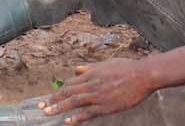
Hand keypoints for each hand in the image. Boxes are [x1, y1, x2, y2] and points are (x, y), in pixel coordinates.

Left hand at [40, 59, 155, 122]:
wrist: (143, 76)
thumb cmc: (126, 68)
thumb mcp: (105, 63)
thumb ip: (90, 68)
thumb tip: (77, 69)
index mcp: (92, 73)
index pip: (70, 82)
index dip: (59, 90)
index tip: (50, 97)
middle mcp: (92, 84)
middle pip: (68, 92)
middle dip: (54, 100)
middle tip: (41, 107)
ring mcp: (99, 96)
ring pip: (75, 102)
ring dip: (60, 108)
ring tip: (48, 113)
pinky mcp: (106, 107)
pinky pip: (89, 113)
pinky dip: (78, 117)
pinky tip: (68, 121)